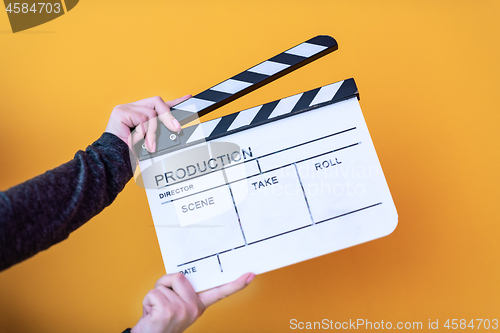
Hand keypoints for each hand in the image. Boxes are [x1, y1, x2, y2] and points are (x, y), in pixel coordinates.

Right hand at [105, 95, 190, 151]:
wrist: (114, 160)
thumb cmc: (130, 153)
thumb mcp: (151, 139)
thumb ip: (159, 130)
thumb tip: (175, 127)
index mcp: (138, 113)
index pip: (157, 103)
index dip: (173, 101)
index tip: (187, 98)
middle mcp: (131, 108)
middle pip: (156, 102)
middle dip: (168, 116)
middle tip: (176, 129)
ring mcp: (124, 108)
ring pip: (151, 113)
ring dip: (153, 132)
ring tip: (149, 145)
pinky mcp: (120, 112)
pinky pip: (142, 118)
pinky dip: (144, 132)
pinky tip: (137, 140)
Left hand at [131, 272, 255, 332]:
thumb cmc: (158, 320)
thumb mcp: (175, 304)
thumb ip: (182, 290)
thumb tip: (180, 275)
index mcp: (198, 305)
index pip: (219, 292)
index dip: (236, 284)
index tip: (250, 275)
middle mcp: (194, 308)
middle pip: (179, 276)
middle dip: (165, 284)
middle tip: (162, 301)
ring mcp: (183, 310)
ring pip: (164, 284)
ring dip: (154, 294)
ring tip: (156, 309)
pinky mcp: (169, 311)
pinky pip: (154, 292)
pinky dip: (147, 301)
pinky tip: (151, 313)